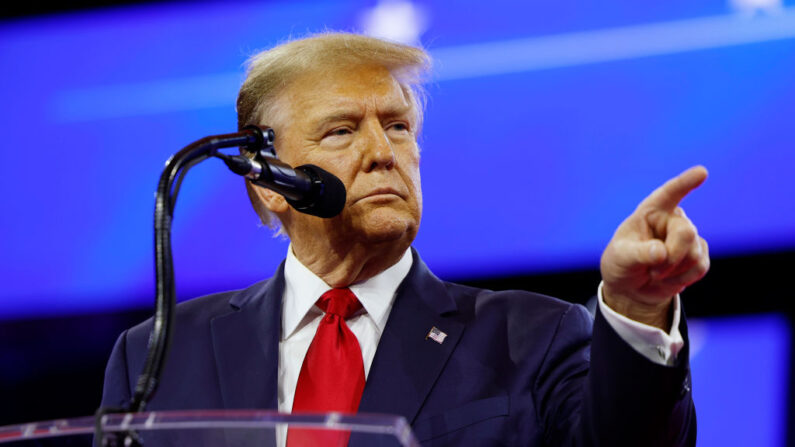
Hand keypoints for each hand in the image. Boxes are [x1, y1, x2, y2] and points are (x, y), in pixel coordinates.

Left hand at [600, 166, 709, 329]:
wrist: (631, 288)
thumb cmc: (621, 264)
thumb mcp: (621, 258)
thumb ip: (639, 253)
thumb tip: (661, 252)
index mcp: (650, 211)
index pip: (669, 193)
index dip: (685, 182)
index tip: (702, 172)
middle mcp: (672, 219)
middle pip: (687, 232)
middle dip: (672, 256)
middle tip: (653, 271)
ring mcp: (687, 236)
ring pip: (695, 253)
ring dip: (673, 271)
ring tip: (654, 273)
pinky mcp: (698, 254)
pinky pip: (701, 266)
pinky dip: (683, 279)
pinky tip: (667, 279)